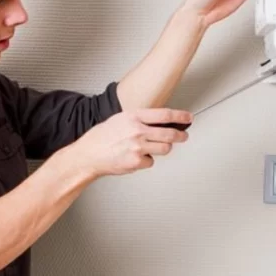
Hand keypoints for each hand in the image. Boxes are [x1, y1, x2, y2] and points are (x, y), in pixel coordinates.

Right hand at [71, 108, 192, 176]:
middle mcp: (137, 130)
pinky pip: (151, 161)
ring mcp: (138, 147)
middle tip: (183, 136)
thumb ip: (138, 120)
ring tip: (154, 147)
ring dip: (163, 148)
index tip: (188, 118)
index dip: (180, 116)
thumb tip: (159, 122)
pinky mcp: (137, 161)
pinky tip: (136, 157)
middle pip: (170, 133)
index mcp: (134, 116)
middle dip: (181, 135)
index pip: (165, 114)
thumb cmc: (101, 137)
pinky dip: (146, 160)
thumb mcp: (119, 119)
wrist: (88, 155)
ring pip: (165, 148)